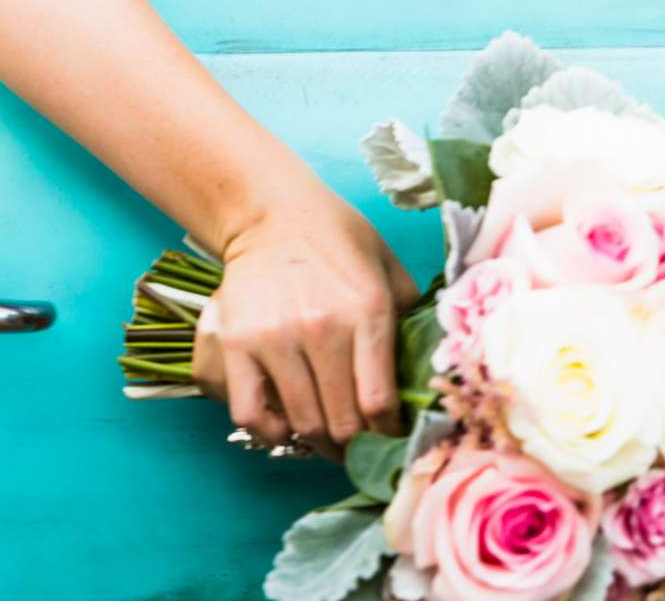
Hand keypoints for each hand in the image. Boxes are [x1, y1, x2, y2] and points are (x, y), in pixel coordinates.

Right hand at [190, 185, 418, 459]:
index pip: (379, 402)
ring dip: (320, 444)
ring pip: (303, 423)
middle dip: (357, 446)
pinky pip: (251, 414)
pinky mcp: (237, 344)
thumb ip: (411, 317)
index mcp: (367, 311)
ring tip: (330, 443)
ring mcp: (275, 338)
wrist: (272, 214)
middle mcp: (322, 328)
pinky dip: (271, 433)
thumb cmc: (337, 240)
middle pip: (343, 422)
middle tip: (361, 449)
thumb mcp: (388, 268)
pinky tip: (287, 427)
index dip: (388, 433)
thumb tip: (427, 369)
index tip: (391, 439)